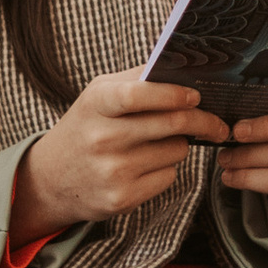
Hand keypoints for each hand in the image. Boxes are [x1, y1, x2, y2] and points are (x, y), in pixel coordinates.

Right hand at [9, 70, 221, 243]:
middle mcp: (102, 138)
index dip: (173, 94)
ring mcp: (112, 171)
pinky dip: (166, 169)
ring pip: (177, 151)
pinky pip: (168, 176)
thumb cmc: (86, 126)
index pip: (139, 94)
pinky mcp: (121, 199)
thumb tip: (186, 68)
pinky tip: (145, 166)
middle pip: (172, 124)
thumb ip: (139, 79)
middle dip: (203, 121)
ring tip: (157, 143)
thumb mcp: (99, 94)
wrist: (50, 179)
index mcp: (96, 104)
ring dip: (179, 145)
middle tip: (217, 123)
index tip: (196, 96)